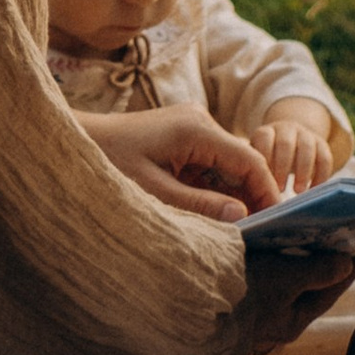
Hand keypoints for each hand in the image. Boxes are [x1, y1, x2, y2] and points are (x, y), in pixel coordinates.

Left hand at [79, 105, 281, 221]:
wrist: (76, 142)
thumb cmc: (107, 165)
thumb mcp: (153, 191)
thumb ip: (198, 205)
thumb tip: (242, 216)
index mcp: (196, 128)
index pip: (248, 159)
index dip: (266, 190)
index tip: (279, 220)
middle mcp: (200, 122)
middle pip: (241, 162)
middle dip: (252, 196)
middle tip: (265, 232)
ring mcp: (192, 129)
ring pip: (226, 166)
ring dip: (233, 196)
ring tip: (245, 230)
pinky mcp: (182, 140)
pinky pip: (209, 167)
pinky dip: (215, 191)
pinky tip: (219, 217)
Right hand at [229, 244, 354, 354]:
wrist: (192, 309)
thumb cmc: (240, 296)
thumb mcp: (282, 279)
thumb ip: (315, 272)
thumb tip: (346, 264)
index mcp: (292, 321)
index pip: (330, 291)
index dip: (349, 269)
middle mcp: (278, 322)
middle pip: (311, 289)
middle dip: (326, 264)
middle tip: (342, 238)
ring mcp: (259, 313)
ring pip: (290, 285)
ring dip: (302, 263)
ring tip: (314, 239)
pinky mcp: (242, 301)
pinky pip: (270, 280)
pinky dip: (280, 264)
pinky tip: (278, 247)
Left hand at [250, 108, 341, 196]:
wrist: (291, 141)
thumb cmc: (267, 161)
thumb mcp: (258, 160)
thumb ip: (253, 172)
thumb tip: (246, 200)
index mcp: (266, 132)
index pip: (264, 139)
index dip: (265, 159)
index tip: (263, 181)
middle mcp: (286, 129)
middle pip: (285, 144)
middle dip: (282, 167)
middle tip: (279, 190)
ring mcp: (305, 134)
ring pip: (307, 148)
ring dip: (303, 171)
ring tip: (298, 192)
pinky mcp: (322, 144)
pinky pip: (325, 157)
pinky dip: (321, 174)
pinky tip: (314, 190)